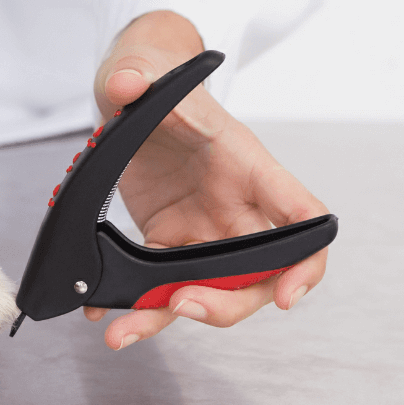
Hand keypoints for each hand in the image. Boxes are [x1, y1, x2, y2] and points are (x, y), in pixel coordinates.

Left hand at [86, 11, 329, 349]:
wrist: (131, 89)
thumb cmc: (156, 76)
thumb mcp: (145, 71)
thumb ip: (138, 74)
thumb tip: (126, 81)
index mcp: (247, 165)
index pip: (300, 216)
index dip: (304, 261)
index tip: (287, 295)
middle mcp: (233, 204)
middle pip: (254, 273)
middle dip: (221, 304)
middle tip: (178, 307)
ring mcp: (202, 226)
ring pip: (203, 288)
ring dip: (163, 316)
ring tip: (119, 333)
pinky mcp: (167, 237)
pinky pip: (158, 281)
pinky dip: (131, 300)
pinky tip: (99, 309)